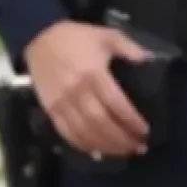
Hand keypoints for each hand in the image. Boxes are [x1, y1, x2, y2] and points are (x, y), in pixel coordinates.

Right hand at [23, 20, 153, 158]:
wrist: (37, 36)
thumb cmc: (75, 37)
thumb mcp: (106, 35)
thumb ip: (129, 48)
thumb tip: (149, 62)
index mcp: (93, 74)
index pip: (116, 104)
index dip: (132, 121)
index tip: (146, 131)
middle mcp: (76, 91)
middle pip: (100, 123)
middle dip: (121, 139)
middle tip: (138, 147)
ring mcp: (61, 102)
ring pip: (84, 132)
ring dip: (105, 146)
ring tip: (122, 152)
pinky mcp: (49, 108)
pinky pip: (66, 132)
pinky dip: (82, 145)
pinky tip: (97, 150)